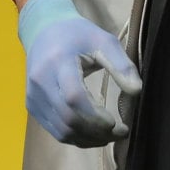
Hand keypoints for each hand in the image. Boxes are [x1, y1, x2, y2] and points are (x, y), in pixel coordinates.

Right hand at [16, 0, 141, 145]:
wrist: (42, 30)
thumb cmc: (77, 35)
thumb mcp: (103, 40)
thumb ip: (121, 65)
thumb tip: (137, 91)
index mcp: (58, 62)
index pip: (74, 98)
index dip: (96, 116)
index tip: (116, 123)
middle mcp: (41, 82)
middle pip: (68, 119)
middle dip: (97, 132)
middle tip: (121, 132)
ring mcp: (34, 96)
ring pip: (61, 130)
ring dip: (88, 139)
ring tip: (110, 135)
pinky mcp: (32, 106)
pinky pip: (55, 130)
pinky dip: (76, 138)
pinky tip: (94, 134)